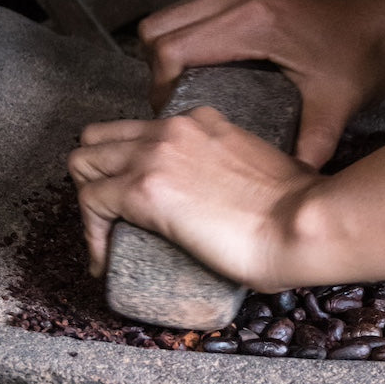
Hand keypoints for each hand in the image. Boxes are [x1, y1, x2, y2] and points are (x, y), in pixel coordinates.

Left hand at [67, 106, 322, 290]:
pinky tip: (104, 261)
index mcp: (204, 122)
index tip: (142, 201)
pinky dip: (90, 235)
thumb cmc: (299, 212)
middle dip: (98, 176)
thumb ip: (251, 175)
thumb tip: (253, 206)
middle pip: (100, 137)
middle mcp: (173, 128)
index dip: (132, 165)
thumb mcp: (269, 172)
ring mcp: (154, 155)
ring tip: (107, 238)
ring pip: (82, 163)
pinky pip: (89, 203)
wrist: (302, 224)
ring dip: (88, 202)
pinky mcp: (143, 190)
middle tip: (114, 217)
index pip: (143, 130)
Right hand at [138, 0, 384, 168]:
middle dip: (157, 71)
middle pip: (158, 28)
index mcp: (255, 23)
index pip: (172, 49)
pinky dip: (187, 40)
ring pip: (170, 17)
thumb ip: (311, 148)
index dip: (161, 87)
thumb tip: (289, 194)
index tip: (176, 118)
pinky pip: (192, 12)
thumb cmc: (363, 60)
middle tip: (178, 109)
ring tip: (190, 93)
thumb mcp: (337, 109)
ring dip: (169, 54)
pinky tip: (208, 72)